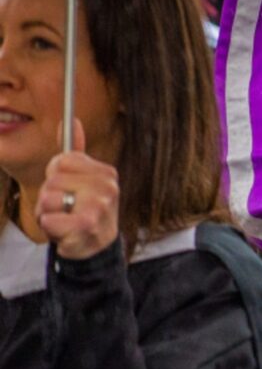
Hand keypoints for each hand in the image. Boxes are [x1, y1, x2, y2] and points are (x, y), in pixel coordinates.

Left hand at [34, 128, 117, 260]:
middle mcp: (107, 187)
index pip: (63, 161)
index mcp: (106, 173)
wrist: (96, 249)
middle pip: (52, 180)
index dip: (58, 176)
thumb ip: (75, 151)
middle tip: (67, 209)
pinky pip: (48, 219)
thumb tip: (71, 120)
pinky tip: (66, 233)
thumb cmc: (84, 211)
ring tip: (65, 221)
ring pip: (47, 199)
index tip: (70, 189)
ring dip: (48, 214)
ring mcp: (98, 207)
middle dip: (50, 197)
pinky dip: (50, 229)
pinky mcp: (85, 226)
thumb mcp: (82, 180)